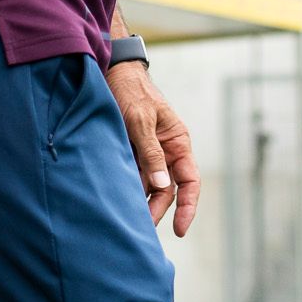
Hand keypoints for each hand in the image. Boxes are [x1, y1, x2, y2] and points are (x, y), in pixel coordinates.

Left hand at [106, 62, 201, 237]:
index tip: (180, 229)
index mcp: (178, 142)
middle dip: (157, 209)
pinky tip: (117, 199)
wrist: (110, 72)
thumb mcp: (140, 120)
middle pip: (167, 190)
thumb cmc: (131, 91)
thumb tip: (163, 186)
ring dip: (140, 201)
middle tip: (141, 227)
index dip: (188, 207)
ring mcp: (148, 153)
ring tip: (127, 217)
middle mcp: (166, 151)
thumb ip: (151, 152)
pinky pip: (132, 176)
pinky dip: (127, 188)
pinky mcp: (130, 153)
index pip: (190, 181)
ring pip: (148, 186)